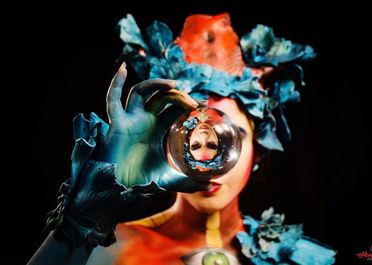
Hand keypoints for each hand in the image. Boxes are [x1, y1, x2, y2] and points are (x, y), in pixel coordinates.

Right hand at [100, 62, 210, 191]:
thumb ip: (191, 182)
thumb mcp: (172, 179)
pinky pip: (113, 100)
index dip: (188, 104)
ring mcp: (131, 120)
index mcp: (157, 130)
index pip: (174, 109)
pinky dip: (116, 84)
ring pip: (142, 91)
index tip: (204, 105)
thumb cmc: (143, 182)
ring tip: (175, 85)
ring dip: (157, 84)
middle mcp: (145, 121)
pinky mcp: (118, 123)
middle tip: (195, 102)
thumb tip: (214, 186)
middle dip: (179, 96)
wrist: (120, 190)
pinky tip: (123, 69)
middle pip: (162, 98)